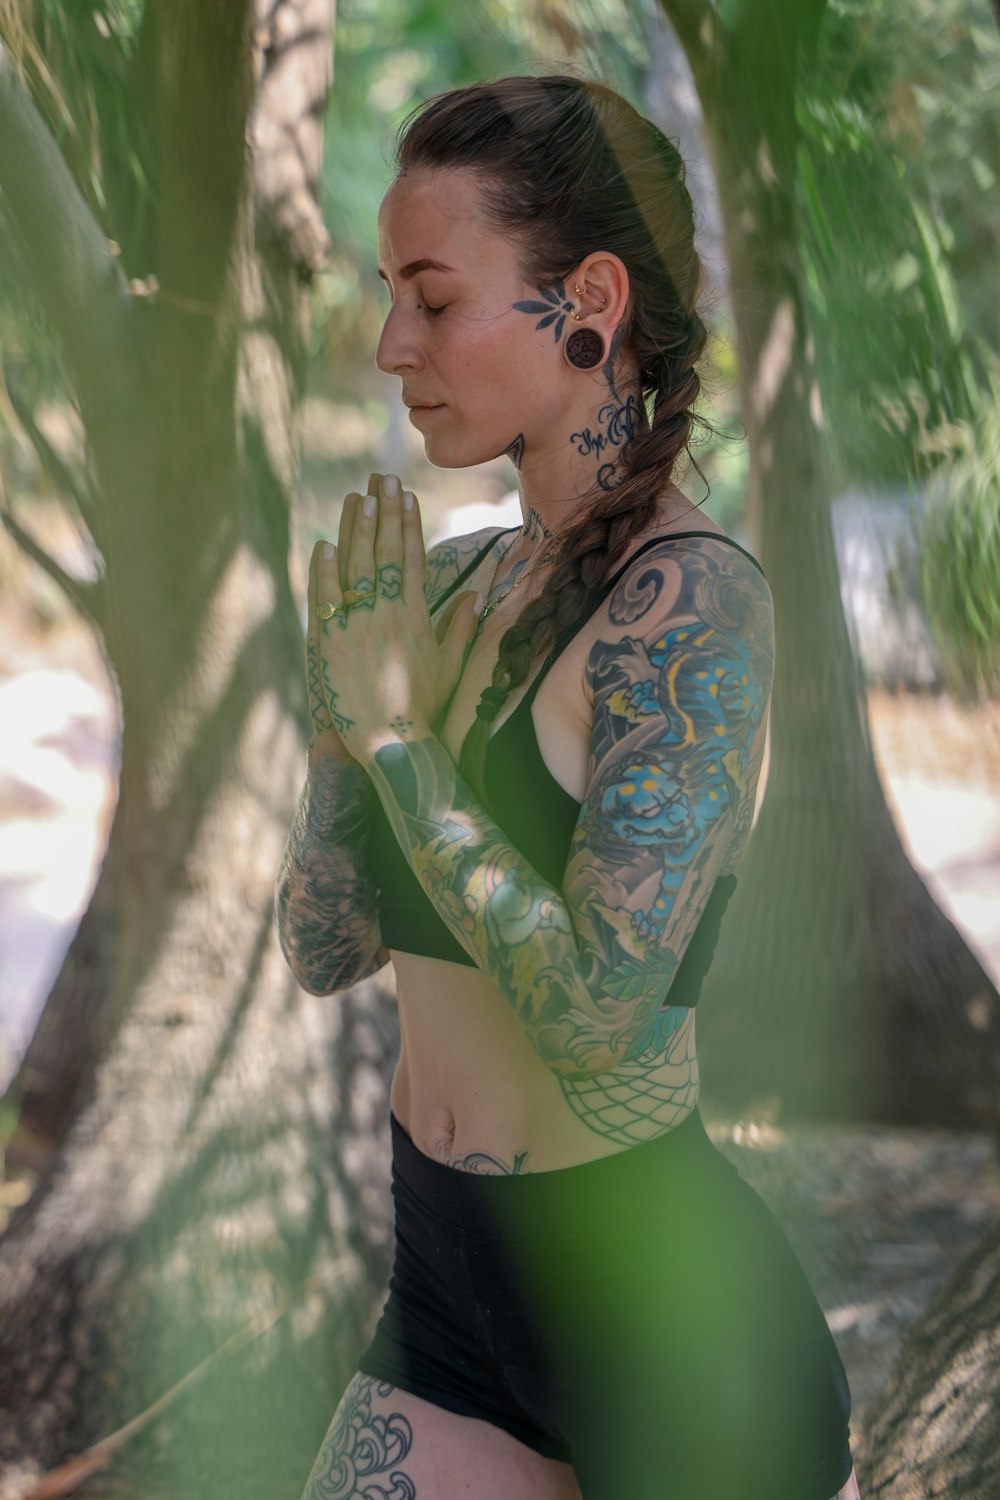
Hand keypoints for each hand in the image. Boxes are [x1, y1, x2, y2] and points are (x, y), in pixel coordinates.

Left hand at [313, 473, 481, 761]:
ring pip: (353, 566)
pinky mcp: (329, 642)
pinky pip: (325, 598)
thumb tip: (475, 597)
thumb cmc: (425, 708)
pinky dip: (324, 570)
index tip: (405, 494)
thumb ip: (461, 628)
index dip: (407, 523)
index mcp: (415, 615)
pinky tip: (324, 544)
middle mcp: (385, 613)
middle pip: (382, 551)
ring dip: (354, 529)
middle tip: (380, 479)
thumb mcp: (450, 667)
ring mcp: (355, 625)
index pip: (410, 557)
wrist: (393, 743)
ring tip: (356, 498)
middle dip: (382, 512)